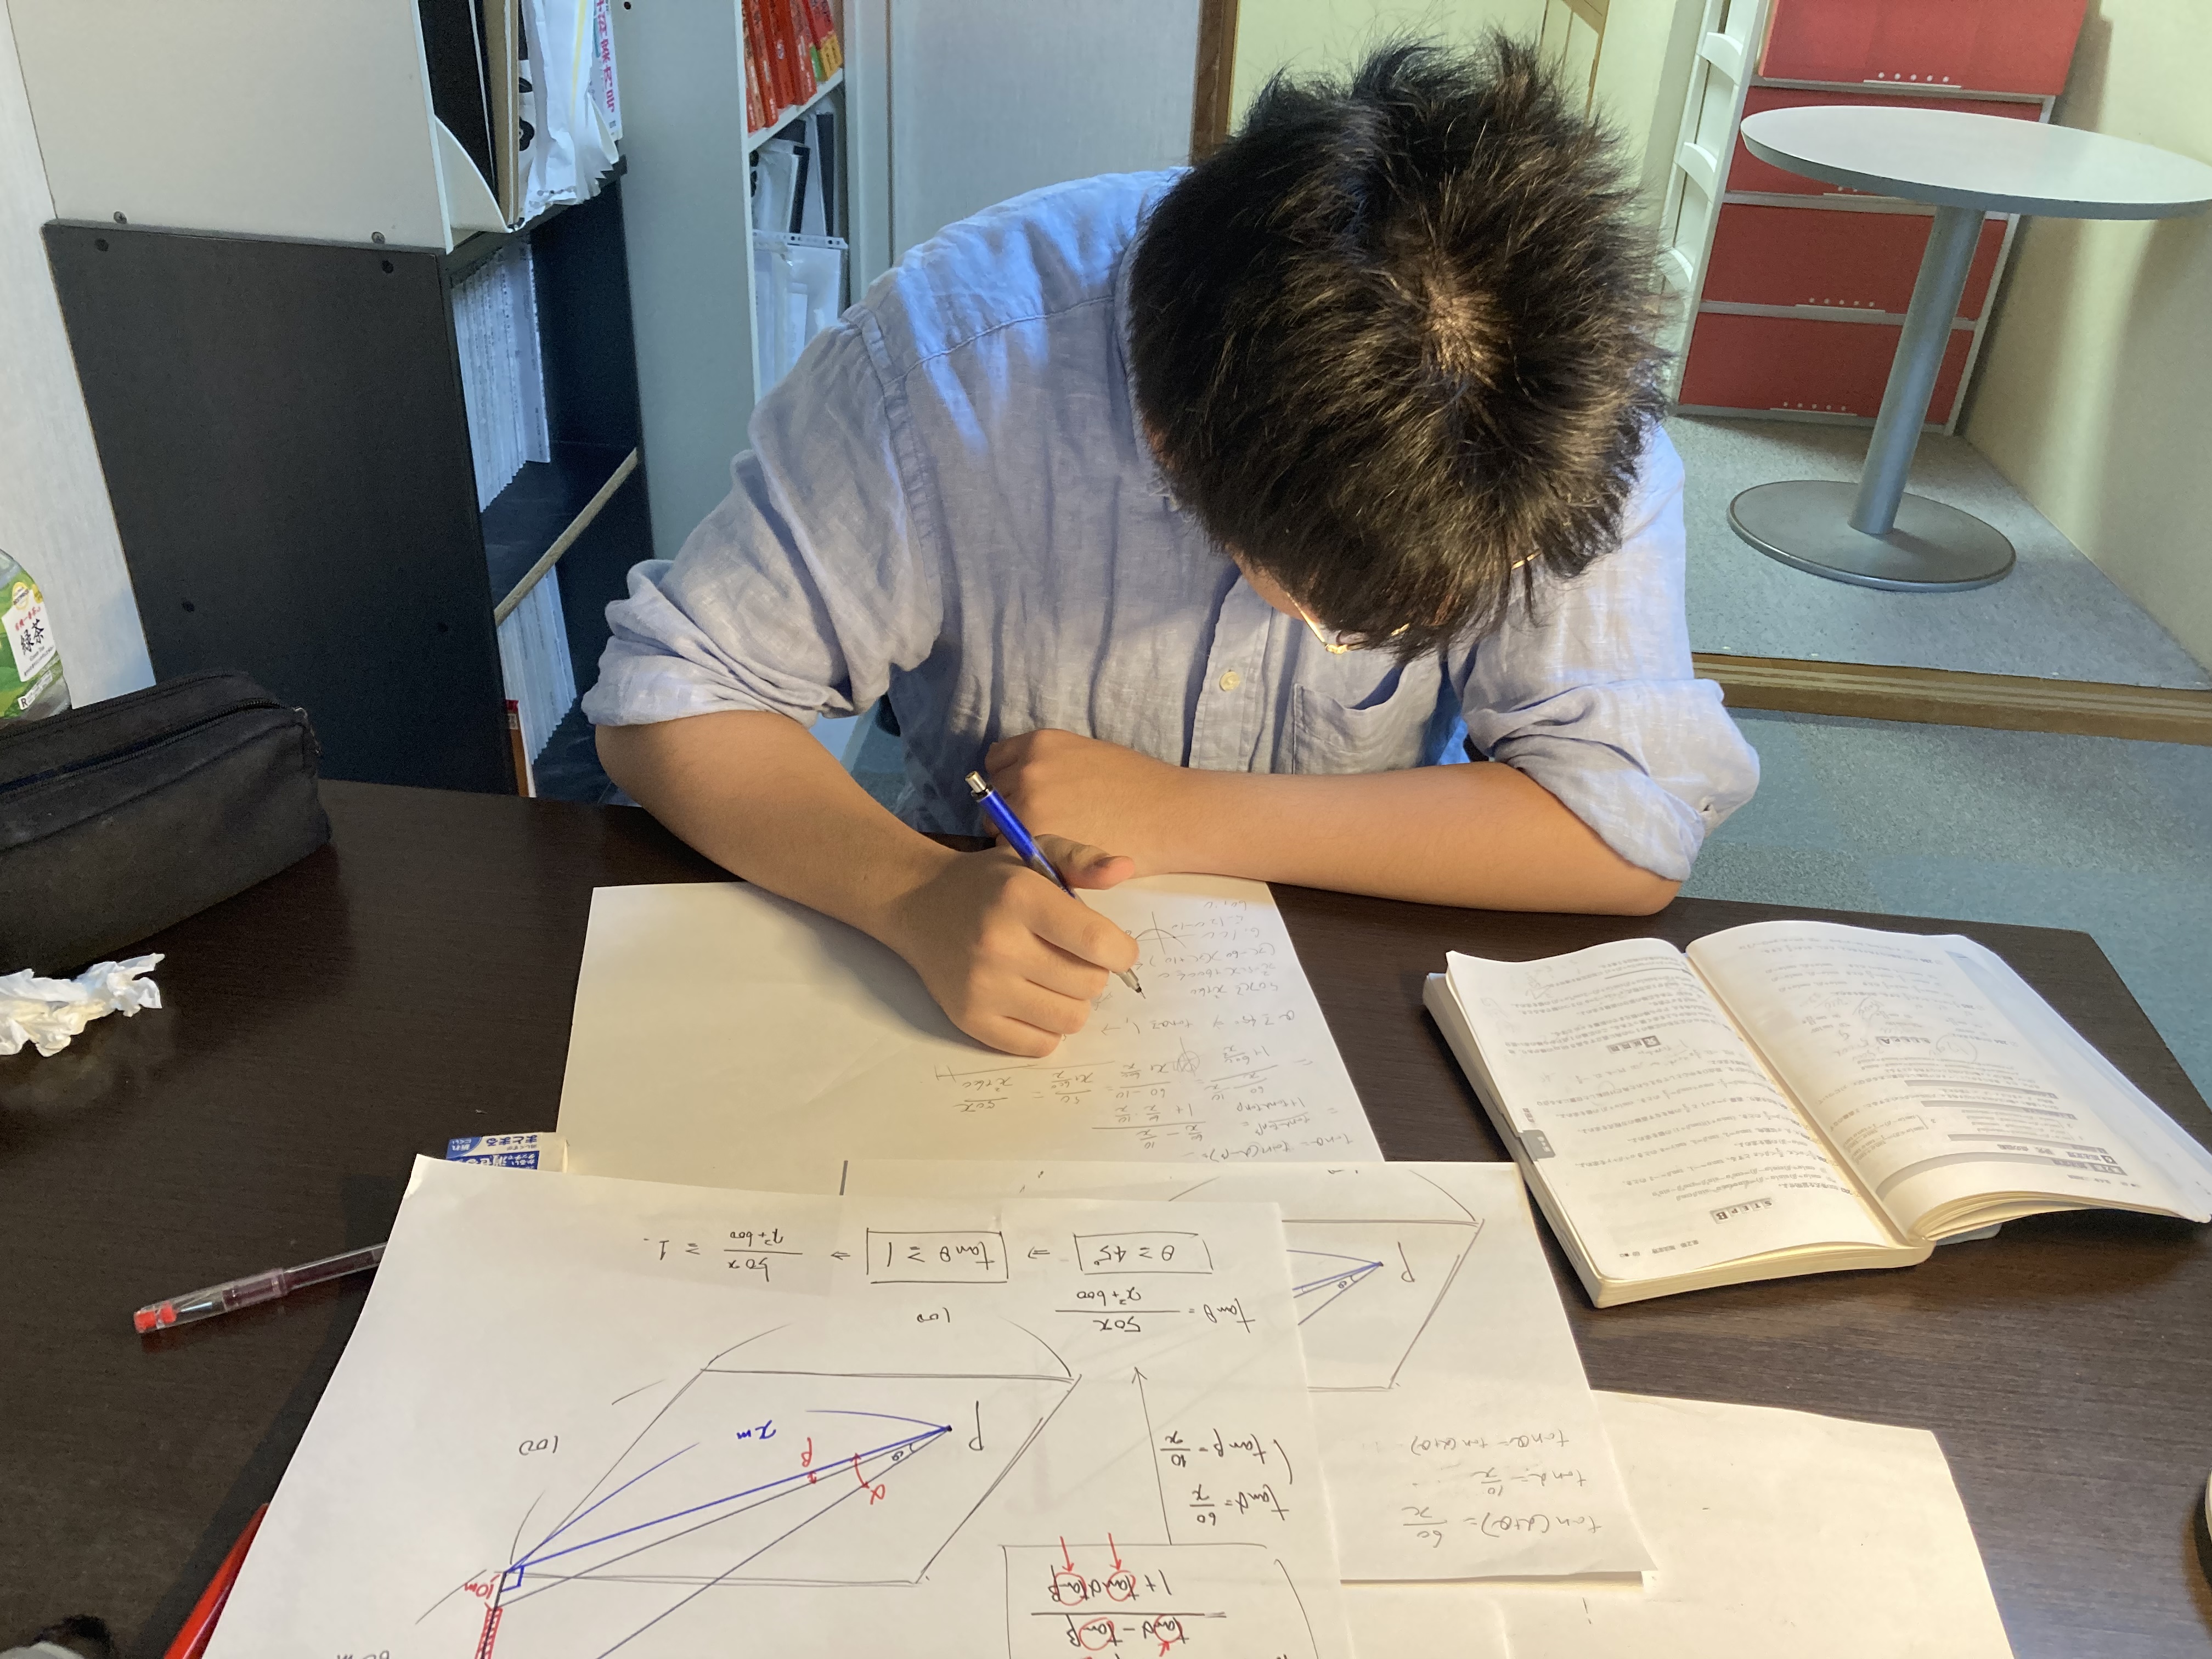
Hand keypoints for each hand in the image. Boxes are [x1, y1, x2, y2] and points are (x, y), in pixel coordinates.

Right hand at [882, 840, 1138, 1056]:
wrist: (919, 902)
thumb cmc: (990, 881)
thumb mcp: (1034, 853)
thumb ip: (1083, 860)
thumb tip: (1124, 869)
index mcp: (1021, 897)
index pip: (1098, 943)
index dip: (1122, 951)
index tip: (1116, 948)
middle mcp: (999, 944)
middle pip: (1090, 984)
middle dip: (1093, 971)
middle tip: (1071, 955)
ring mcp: (981, 987)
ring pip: (1071, 1019)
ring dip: (1072, 1000)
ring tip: (1052, 977)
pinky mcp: (969, 1018)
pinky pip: (1040, 1045)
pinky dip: (1047, 1027)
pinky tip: (1032, 998)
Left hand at [986, 730, 1193, 874]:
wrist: (1170, 814)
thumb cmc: (1137, 785)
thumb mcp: (1085, 753)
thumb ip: (1049, 763)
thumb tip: (1017, 775)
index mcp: (1040, 743)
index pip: (996, 762)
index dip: (1010, 781)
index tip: (1029, 797)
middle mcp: (1028, 770)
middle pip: (993, 797)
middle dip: (1010, 810)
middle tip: (1046, 825)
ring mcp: (1029, 806)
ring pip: (996, 828)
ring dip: (1014, 836)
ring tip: (1052, 842)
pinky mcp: (1037, 842)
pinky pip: (1011, 854)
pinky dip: (1026, 859)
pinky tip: (1054, 856)